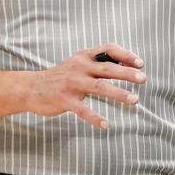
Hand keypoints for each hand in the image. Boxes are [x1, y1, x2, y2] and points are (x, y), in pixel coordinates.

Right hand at [25, 43, 145, 128]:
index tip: (140, 63)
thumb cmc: (61, 76)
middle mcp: (79, 67)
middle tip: (143, 79)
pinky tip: (106, 125)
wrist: (31, 88)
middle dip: (127, 73)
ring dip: (118, 93)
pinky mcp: (64, 100)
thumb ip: (98, 64)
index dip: (126, 55)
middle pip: (107, 68)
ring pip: (99, 87)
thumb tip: (126, 65)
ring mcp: (71, 83)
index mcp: (84, 56)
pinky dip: (95, 118)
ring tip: (134, 100)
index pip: (108, 49)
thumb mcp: (78, 63)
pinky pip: (83, 110)